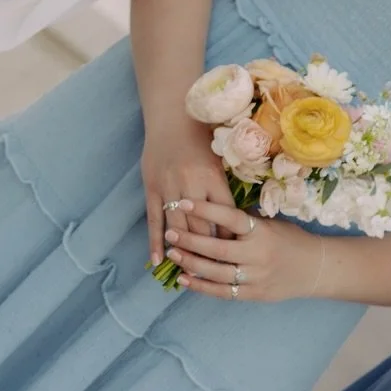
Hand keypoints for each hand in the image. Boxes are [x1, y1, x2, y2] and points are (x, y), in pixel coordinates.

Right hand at [141, 123, 235, 268]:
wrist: (171, 116)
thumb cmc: (200, 136)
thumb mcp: (219, 161)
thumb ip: (224, 189)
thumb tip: (235, 220)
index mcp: (213, 179)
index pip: (226, 219)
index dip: (232, 241)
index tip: (239, 258)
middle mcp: (191, 186)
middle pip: (203, 228)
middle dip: (210, 253)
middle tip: (217, 274)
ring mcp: (168, 187)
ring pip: (178, 228)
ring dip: (183, 252)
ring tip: (188, 274)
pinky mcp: (151, 188)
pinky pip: (154, 219)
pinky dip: (155, 241)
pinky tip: (158, 261)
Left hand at [168, 199, 326, 301]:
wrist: (317, 269)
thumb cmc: (289, 239)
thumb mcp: (269, 223)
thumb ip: (242, 220)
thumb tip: (208, 208)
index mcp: (261, 232)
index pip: (230, 218)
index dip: (205, 210)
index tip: (183, 202)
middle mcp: (258, 255)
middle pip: (218, 249)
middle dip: (191, 241)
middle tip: (170, 233)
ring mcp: (257, 277)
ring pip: (218, 273)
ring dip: (191, 264)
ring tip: (172, 254)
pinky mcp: (255, 295)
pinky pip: (224, 292)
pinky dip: (202, 287)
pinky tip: (184, 279)